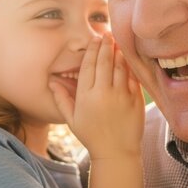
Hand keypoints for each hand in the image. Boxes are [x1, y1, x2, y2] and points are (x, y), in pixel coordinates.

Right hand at [50, 33, 144, 159]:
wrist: (117, 153)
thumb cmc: (92, 137)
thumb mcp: (72, 120)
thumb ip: (62, 99)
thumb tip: (51, 82)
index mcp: (86, 96)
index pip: (88, 66)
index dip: (92, 50)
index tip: (95, 39)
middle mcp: (104, 93)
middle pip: (104, 62)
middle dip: (106, 45)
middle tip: (107, 34)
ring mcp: (121, 96)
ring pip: (120, 66)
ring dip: (118, 52)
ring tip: (117, 41)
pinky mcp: (135, 100)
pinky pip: (133, 77)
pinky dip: (130, 65)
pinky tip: (128, 58)